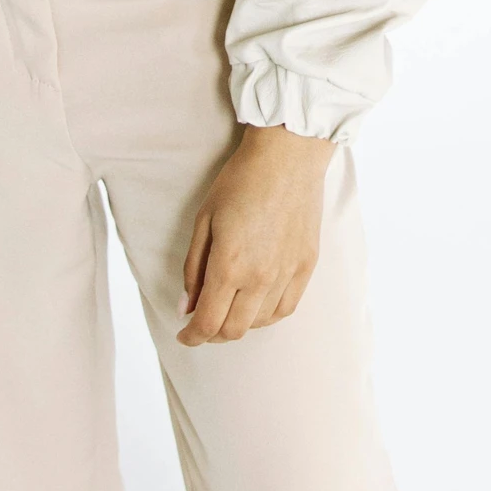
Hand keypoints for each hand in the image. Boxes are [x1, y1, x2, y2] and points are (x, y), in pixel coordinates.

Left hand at [177, 124, 337, 345]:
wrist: (288, 155)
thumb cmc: (241, 180)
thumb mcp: (205, 219)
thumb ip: (193, 267)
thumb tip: (186, 307)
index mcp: (229, 264)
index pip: (208, 322)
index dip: (192, 336)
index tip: (184, 335)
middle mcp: (260, 276)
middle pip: (233, 330)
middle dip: (213, 333)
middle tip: (203, 320)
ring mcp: (287, 272)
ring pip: (260, 322)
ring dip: (240, 324)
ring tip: (230, 308)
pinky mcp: (306, 264)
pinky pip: (287, 308)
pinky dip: (268, 316)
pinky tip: (258, 305)